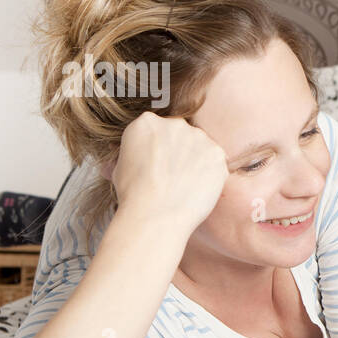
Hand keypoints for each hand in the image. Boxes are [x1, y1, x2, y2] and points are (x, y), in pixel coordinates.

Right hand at [109, 112, 228, 234]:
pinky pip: (216, 162)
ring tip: (185, 186)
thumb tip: (139, 157)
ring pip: (201, 148)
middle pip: (182, 136)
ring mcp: (198, 137)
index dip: (160, 150)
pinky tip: (198, 189)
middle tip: (174, 177)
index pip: (158, 131)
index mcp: (146, 123)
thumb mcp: (121, 166)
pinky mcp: (217, 153)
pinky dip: (211, 175)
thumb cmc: (133, 195)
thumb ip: (136, 152)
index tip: (159, 165)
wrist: (155, 214)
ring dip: (197, 163)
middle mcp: (174, 124)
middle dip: (180, 153)